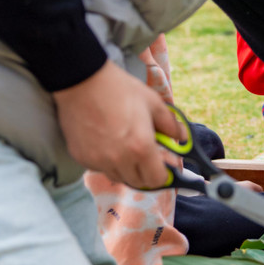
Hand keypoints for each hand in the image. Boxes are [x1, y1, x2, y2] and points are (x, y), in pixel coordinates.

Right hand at [53, 60, 183, 189]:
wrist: (82, 82)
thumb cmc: (120, 90)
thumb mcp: (153, 103)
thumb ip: (171, 124)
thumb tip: (183, 138)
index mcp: (140, 148)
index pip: (156, 180)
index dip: (163, 175)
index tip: (164, 167)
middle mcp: (118, 160)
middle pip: (137, 182)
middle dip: (146, 172)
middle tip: (147, 156)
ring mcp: (97, 161)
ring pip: (118, 176)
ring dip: (126, 168)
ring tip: (127, 146)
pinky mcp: (81, 158)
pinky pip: (100, 168)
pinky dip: (107, 162)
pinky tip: (108, 143)